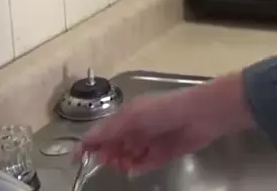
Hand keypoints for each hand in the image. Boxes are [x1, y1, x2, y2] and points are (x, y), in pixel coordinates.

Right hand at [80, 72, 254, 174]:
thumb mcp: (132, 116)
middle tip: (109, 160)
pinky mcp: (162, 154)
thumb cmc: (164, 110)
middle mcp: (135, 129)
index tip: (76, 160)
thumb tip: (84, 142)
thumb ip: (108, 130)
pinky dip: (138, 167)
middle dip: (107, 155)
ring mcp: (148, 142)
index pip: (101, 132)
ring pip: (127, 157)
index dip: (88, 145)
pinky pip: (144, 164)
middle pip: (112, 147)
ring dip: (122, 162)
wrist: (200, 115)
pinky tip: (137, 167)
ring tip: (125, 162)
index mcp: (126, 115)